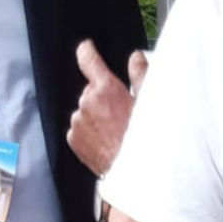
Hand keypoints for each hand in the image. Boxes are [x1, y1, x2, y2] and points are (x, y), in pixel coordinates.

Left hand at [66, 39, 146, 176]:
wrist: (136, 173)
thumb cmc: (145, 138)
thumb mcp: (149, 102)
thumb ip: (139, 75)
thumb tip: (135, 58)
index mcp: (105, 89)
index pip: (88, 60)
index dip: (87, 51)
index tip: (86, 48)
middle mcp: (86, 102)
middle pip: (91, 90)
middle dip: (103, 97)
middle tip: (121, 112)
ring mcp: (77, 122)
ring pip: (85, 110)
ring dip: (96, 115)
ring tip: (115, 130)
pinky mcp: (73, 139)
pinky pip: (79, 128)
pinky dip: (90, 131)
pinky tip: (106, 140)